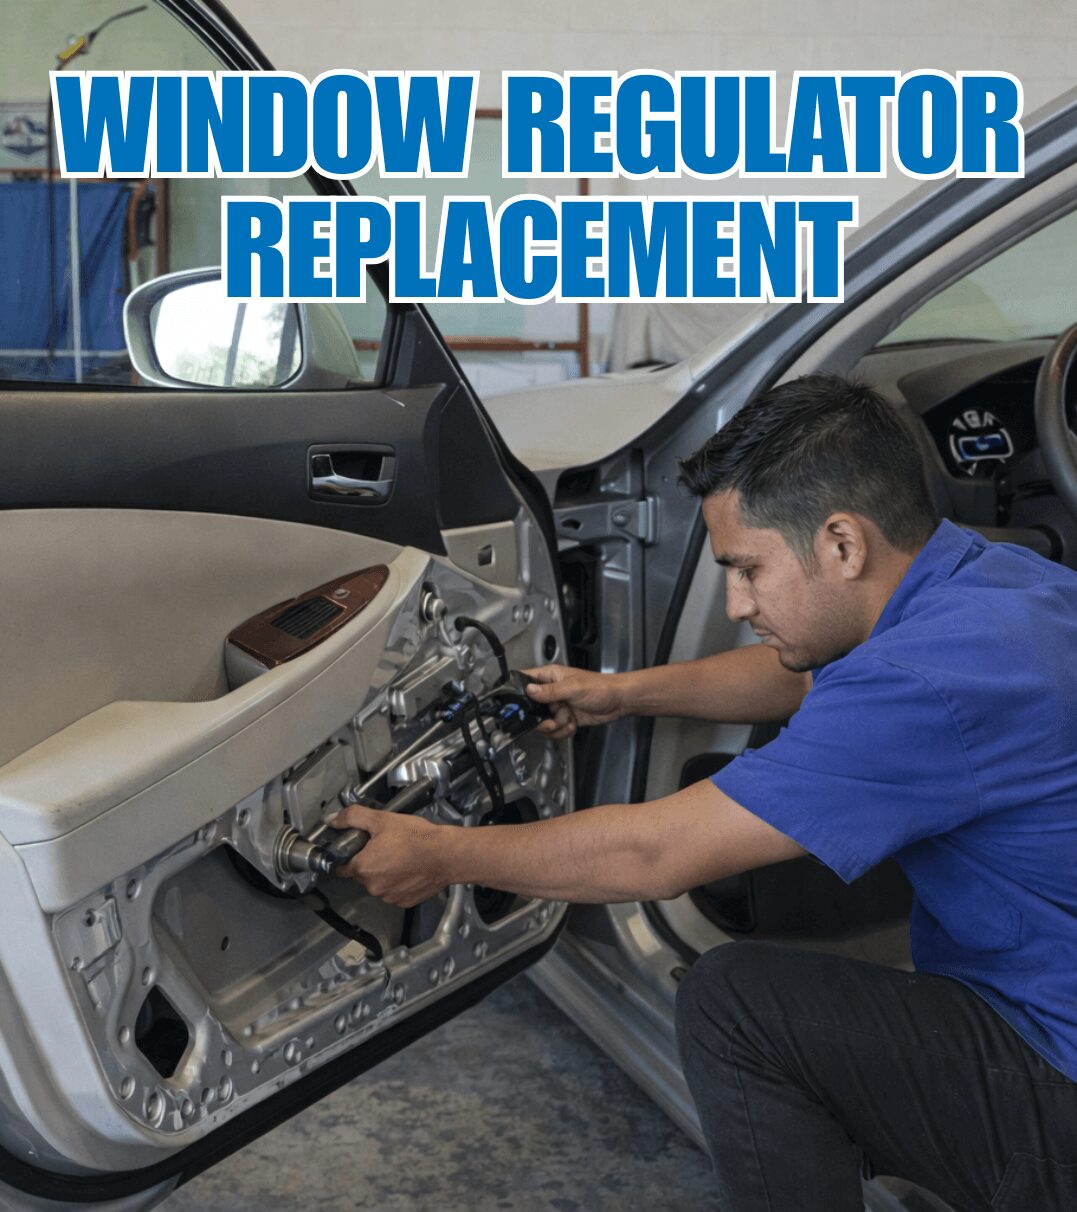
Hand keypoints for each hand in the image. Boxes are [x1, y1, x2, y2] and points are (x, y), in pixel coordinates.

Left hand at [329, 806, 450, 907]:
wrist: (447, 855)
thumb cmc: (416, 837)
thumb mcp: (382, 819)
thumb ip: (353, 817)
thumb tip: (332, 819)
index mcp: (363, 867)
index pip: (342, 867)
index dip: (350, 855)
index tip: (361, 847)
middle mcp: (373, 887)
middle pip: (362, 875)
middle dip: (370, 862)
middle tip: (386, 846)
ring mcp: (389, 897)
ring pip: (379, 884)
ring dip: (385, 874)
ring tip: (401, 856)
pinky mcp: (404, 902)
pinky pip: (395, 892)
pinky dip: (399, 883)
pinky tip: (410, 869)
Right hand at [523, 664, 626, 738]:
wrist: (617, 701)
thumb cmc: (600, 687)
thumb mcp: (573, 687)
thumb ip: (550, 691)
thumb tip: (530, 690)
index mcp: (550, 677)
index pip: (525, 681)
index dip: (519, 692)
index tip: (521, 705)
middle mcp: (551, 691)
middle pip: (531, 708)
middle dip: (542, 719)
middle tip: (552, 720)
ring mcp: (557, 705)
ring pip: (543, 722)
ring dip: (555, 726)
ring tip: (567, 719)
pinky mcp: (565, 717)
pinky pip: (555, 729)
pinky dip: (563, 731)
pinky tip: (572, 724)